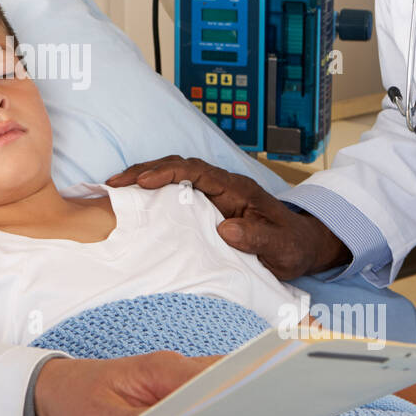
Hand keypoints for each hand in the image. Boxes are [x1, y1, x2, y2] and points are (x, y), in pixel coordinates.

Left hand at [33, 351, 220, 415]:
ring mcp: (173, 381)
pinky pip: (198, 402)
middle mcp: (172, 369)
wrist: (58, 392)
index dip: (228, 395)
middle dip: (233, 402)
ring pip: (212, 391)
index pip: (207, 376)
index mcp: (159, 368)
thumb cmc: (77, 400)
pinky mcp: (170, 395)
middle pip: (219, 380)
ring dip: (220, 412)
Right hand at [106, 155, 349, 280]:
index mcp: (237, 189)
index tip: (143, 182)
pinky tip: (133, 203)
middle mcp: (222, 186)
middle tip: (114, 183)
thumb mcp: (280, 247)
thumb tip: (225, 228)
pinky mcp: (206, 207)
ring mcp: (212, 195)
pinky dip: (152, 195)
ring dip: (144, 180)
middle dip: (145, 171)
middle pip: (178, 167)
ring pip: (173, 177)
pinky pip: (175, 194)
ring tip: (115, 189)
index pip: (197, 171)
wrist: (300, 246)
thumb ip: (257, 238)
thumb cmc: (291, 246)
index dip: (168, 173)